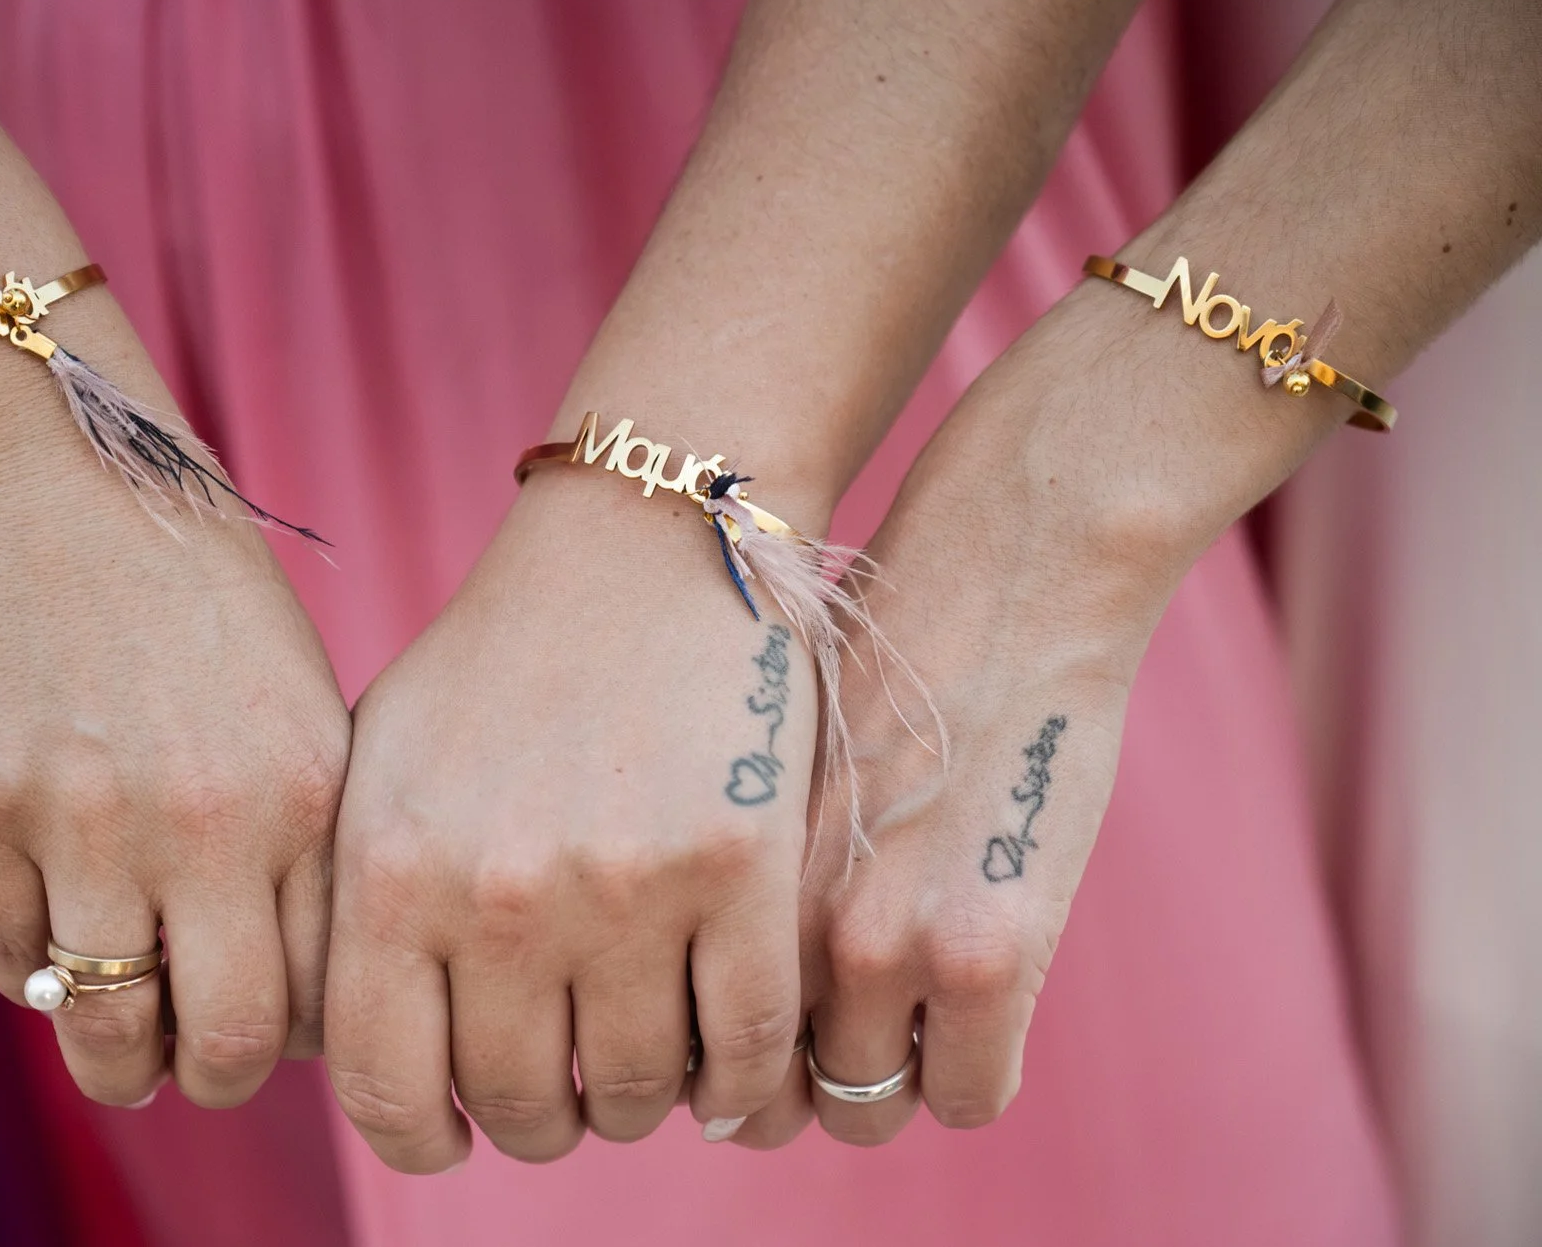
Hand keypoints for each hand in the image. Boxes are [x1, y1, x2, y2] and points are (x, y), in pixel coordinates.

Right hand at [0, 335, 348, 1110]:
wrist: (64, 488)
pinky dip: (35, 974)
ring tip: (124, 1050)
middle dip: (218, 1079)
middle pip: (227, 1041)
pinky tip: (56, 944)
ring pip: (104, 1027)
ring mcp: (82, 817)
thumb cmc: (202, 607)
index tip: (280, 1027)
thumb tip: (292, 993)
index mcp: (303, 792)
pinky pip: (8, 958)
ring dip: (117, 1063)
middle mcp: (203, 819)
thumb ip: (304, 843)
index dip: (302, 1036)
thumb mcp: (298, 709)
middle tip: (201, 1066)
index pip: (322, 991)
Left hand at [324, 468, 818, 1171]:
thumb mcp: (384, 763)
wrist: (642, 545)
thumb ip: (355, 902)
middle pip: (521, 1104)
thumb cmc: (503, 661)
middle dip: (545, 1119)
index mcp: (391, 872)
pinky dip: (741, 1084)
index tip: (458, 1136)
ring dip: (640, 1102)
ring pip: (633, 1091)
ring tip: (646, 1065)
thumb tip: (352, 1049)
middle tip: (569, 1090)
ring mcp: (622, 885)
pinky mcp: (740, 867)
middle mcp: (496, 893)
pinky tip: (729, 1069)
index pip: (383, 1089)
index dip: (422, 1140)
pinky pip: (743, 1046)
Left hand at [732, 290, 1224, 1147]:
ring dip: (883, 1083)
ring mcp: (878, 944)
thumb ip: (737, 878)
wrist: (1002, 568)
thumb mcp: (762, 767)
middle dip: (787, 1086)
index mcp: (700, 869)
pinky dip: (970, 1075)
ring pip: (861, 1107)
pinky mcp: (988, 955)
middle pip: (758, 1098)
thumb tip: (709, 979)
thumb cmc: (877, 651)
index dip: (712, 1055)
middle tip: (825, 1045)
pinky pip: (968, 1095)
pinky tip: (979, 1015)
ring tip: (910, 1022)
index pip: (673, 1044)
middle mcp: (768, 918)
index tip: (744, 1035)